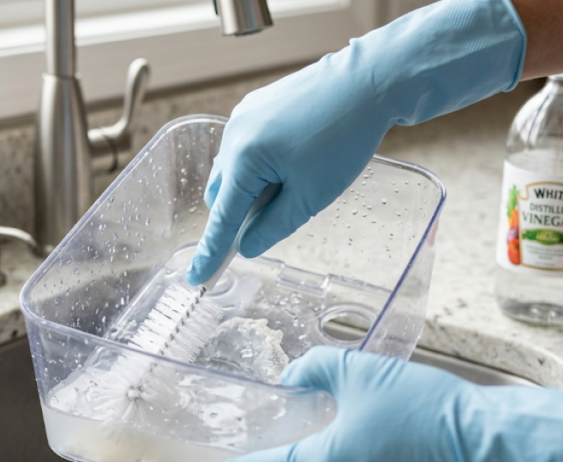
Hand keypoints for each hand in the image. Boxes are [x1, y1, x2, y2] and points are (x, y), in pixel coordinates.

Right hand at [187, 0, 527, 285]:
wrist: (367, 82)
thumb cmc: (343, 138)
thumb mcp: (311, 196)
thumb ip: (273, 226)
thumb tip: (246, 246)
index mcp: (243, 160)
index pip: (221, 219)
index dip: (210, 253)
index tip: (196, 279)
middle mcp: (234, 136)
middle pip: (222, 193)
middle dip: (241, 212)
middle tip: (280, 214)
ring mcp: (243, 117)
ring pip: (234, 169)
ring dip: (252, 187)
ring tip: (297, 180)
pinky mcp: (256, 106)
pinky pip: (245, 147)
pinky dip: (259, 164)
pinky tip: (295, 159)